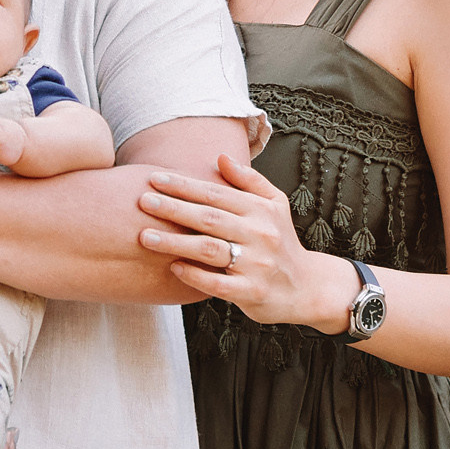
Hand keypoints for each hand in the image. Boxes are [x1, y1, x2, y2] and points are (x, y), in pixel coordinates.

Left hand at [136, 154, 357, 332]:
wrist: (308, 288)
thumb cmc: (282, 241)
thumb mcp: (276, 205)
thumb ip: (249, 181)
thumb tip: (221, 157)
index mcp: (261, 210)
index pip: (216, 193)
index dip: (184, 185)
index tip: (154, 177)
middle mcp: (260, 234)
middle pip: (208, 218)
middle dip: (172, 208)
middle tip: (141, 201)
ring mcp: (256, 265)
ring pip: (209, 249)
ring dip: (174, 242)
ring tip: (144, 236)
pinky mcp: (253, 292)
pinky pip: (218, 283)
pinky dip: (194, 275)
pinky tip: (173, 267)